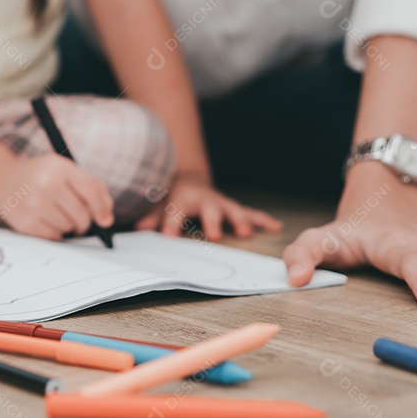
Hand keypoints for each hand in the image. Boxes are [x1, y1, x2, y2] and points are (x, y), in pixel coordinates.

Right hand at [0, 155, 113, 239]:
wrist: (1, 180)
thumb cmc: (41, 176)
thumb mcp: (64, 170)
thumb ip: (91, 188)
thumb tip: (107, 219)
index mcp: (59, 167)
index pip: (91, 191)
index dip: (102, 208)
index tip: (105, 220)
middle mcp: (46, 184)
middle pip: (82, 214)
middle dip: (84, 221)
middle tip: (79, 219)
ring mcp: (34, 204)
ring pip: (68, 227)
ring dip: (68, 226)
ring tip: (57, 215)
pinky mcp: (25, 223)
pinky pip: (54, 237)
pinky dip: (55, 233)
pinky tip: (46, 220)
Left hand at [135, 174, 282, 240]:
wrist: (187, 179)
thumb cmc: (172, 196)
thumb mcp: (158, 203)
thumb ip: (151, 216)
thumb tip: (140, 228)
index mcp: (182, 198)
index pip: (174, 212)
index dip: (171, 224)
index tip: (169, 238)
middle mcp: (204, 199)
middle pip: (209, 210)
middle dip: (212, 221)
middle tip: (214, 235)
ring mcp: (220, 203)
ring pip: (232, 210)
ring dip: (240, 220)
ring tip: (247, 232)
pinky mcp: (233, 208)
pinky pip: (250, 213)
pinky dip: (263, 219)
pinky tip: (276, 226)